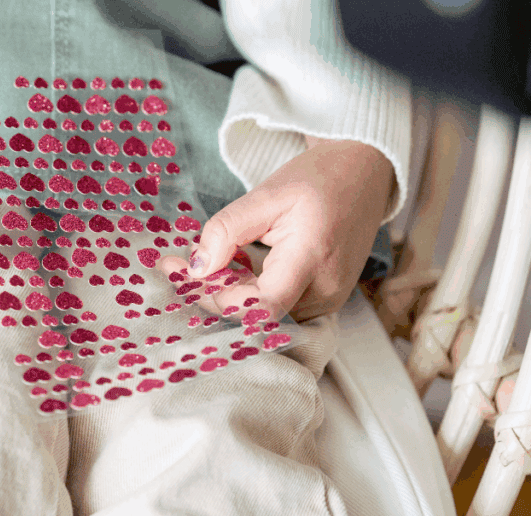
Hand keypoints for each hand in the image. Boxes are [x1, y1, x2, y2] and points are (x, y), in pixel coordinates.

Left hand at [173, 138, 393, 319]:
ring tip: (206, 261)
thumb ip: (227, 230)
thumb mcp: (267, 193)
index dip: (215, 296)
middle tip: (177, 265)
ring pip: (263, 314)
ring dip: (228, 292)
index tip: (178, 270)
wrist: (363, 175)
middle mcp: (325, 290)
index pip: (259, 306)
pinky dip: (248, 291)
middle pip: (255, 314)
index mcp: (313, 258)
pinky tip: (235, 267)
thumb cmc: (319, 179)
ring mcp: (327, 301)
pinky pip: (277, 307)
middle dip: (211, 293)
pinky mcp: (323, 301)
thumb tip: (196, 268)